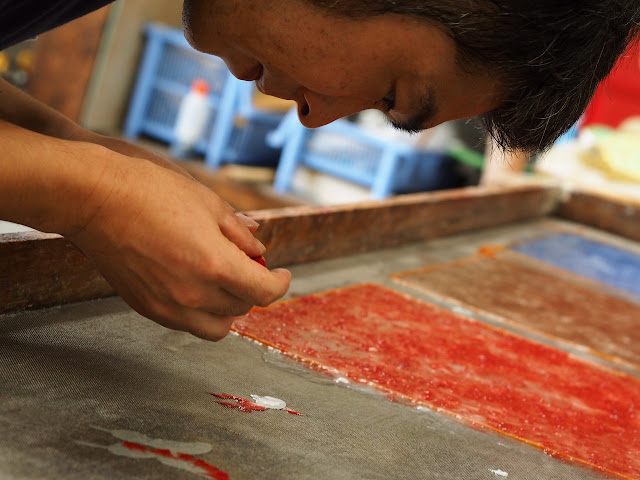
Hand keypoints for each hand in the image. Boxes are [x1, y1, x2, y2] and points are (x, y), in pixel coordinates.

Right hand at [67, 155, 290, 340]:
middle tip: (249, 266)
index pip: (265, 292)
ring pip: (218, 327)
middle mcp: (194, 294)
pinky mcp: (147, 308)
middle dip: (254, 288)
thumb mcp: (208, 203)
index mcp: (215, 265)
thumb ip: (238, 233)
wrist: (94, 200)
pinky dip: (203, 313)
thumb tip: (258, 252)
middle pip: (243, 308)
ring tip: (225, 282)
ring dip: (230, 308)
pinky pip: (188, 324)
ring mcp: (168, 306)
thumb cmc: (150, 193)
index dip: (281, 283)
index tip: (282, 274)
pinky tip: (198, 286)